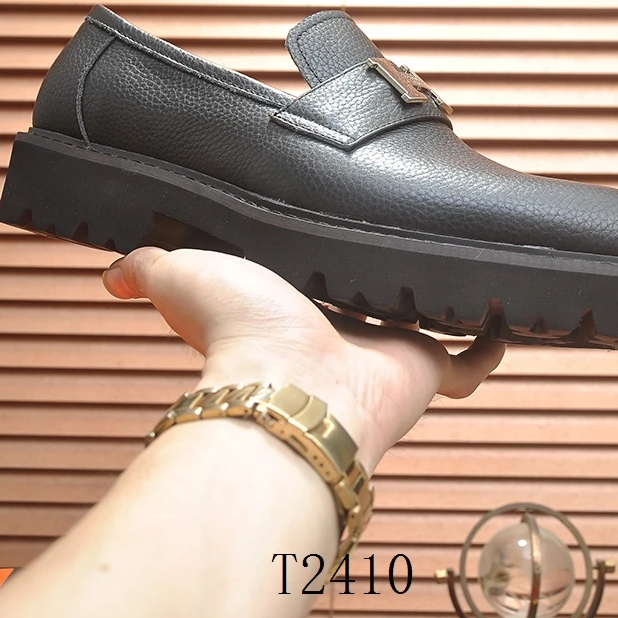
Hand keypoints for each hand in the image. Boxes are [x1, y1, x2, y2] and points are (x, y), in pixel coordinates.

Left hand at [103, 248, 505, 472]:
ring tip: (461, 262)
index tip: (340, 231)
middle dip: (390, 277)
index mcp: (292, 312)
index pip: (316, 281)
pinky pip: (473, 356)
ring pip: (426, 327)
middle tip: (408, 238)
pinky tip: (506, 309)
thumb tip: (110, 275)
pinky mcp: (429, 367)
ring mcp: (388, 355)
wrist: (291, 386)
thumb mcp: (184, 276)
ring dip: (440, 301)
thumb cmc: (238, 336)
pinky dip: (492, 339)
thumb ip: (148, 267)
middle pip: (375, 303)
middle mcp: (342, 336)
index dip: (326, 259)